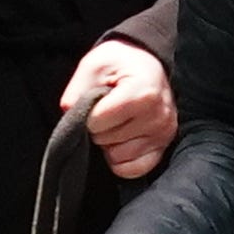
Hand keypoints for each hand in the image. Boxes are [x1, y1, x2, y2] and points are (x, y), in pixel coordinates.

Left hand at [63, 38, 176, 178]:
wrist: (147, 64)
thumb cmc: (120, 63)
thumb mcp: (94, 65)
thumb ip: (77, 91)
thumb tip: (70, 116)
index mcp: (142, 93)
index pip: (98, 121)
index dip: (88, 114)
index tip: (96, 101)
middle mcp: (158, 116)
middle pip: (106, 140)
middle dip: (99, 128)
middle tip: (107, 111)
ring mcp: (163, 134)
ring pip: (118, 157)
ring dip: (110, 143)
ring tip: (117, 122)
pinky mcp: (164, 146)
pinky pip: (134, 169)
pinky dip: (121, 159)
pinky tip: (122, 140)